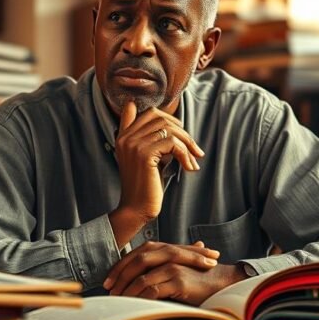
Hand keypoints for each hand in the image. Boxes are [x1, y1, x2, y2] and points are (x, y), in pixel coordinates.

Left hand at [104, 240, 218, 294]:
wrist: (221, 282)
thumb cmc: (196, 278)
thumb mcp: (174, 269)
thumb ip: (158, 268)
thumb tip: (136, 278)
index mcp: (164, 249)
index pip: (135, 255)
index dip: (120, 267)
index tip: (108, 280)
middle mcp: (167, 255)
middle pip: (136, 263)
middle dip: (119, 277)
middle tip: (110, 291)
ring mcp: (173, 267)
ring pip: (142, 278)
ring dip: (128, 291)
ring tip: (120, 301)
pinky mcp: (179, 282)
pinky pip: (153, 290)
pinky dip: (141, 298)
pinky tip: (135, 305)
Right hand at [109, 102, 204, 244]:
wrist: (136, 209)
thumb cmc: (146, 185)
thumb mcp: (148, 158)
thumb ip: (152, 140)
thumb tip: (175, 125)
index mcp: (123, 136)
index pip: (142, 110)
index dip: (162, 116)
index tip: (178, 129)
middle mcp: (125, 137)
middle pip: (159, 117)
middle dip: (181, 130)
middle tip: (193, 148)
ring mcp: (133, 144)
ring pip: (169, 129)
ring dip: (187, 143)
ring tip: (194, 158)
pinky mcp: (144, 154)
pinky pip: (172, 143)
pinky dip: (185, 154)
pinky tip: (189, 167)